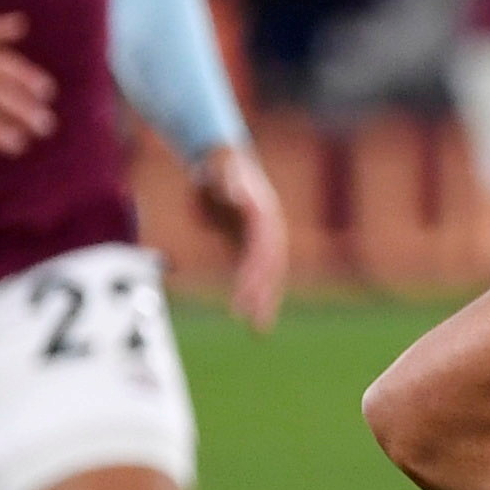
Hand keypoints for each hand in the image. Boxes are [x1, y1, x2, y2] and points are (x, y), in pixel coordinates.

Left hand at [192, 142, 288, 332]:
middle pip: (271, 268)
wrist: (221, 158)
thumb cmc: (218, 164)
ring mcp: (263, 239)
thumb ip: (228, 180)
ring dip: (264, 303)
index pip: (262, 249)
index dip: (254, 272)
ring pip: (268, 276)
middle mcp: (271, 230)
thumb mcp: (221, 167)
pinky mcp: (250, 245)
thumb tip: (235, 194)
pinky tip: (252, 318)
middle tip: (252, 321)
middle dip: (262, 294)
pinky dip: (256, 295)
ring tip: (259, 331)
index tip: (244, 293)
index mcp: (264, 214)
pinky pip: (257, 275)